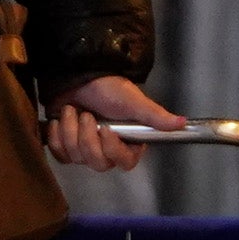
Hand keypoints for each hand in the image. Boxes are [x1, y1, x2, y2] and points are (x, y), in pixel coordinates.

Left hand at [46, 75, 183, 172]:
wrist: (79, 76)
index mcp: (128, 143)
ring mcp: (85, 150)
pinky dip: (56, 135)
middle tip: (86, 115)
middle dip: (88, 138)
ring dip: (71, 130)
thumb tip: (182, 123)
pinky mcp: (66, 147)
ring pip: (77, 157)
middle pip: (98, 163)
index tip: (105, 128)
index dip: (112, 149)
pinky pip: (59, 154)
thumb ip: (155, 115)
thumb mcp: (133, 100)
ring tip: (73, 109)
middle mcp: (108, 150)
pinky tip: (60, 119)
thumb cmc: (108, 87)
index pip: (124, 162)